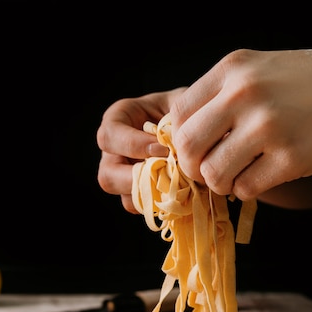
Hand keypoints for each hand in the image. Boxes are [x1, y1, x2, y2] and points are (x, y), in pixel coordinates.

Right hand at [96, 89, 185, 212]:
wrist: (203, 127)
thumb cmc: (188, 107)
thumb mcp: (183, 103)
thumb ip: (178, 117)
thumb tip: (178, 146)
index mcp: (119, 120)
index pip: (109, 136)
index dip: (133, 145)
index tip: (163, 149)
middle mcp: (116, 152)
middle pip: (108, 175)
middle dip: (137, 180)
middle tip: (168, 175)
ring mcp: (128, 178)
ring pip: (127, 199)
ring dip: (155, 196)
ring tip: (181, 184)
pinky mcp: (145, 194)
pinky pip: (148, 209)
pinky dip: (167, 204)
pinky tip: (187, 192)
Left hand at [169, 48, 311, 200]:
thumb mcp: (263, 69)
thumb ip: (223, 94)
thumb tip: (184, 134)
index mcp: (233, 69)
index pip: (178, 114)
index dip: (180, 139)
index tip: (196, 149)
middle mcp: (244, 94)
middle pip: (187, 146)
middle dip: (192, 167)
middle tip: (209, 171)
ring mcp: (268, 127)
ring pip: (213, 173)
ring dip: (221, 183)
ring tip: (237, 176)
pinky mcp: (291, 158)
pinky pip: (246, 188)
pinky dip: (248, 190)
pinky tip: (262, 177)